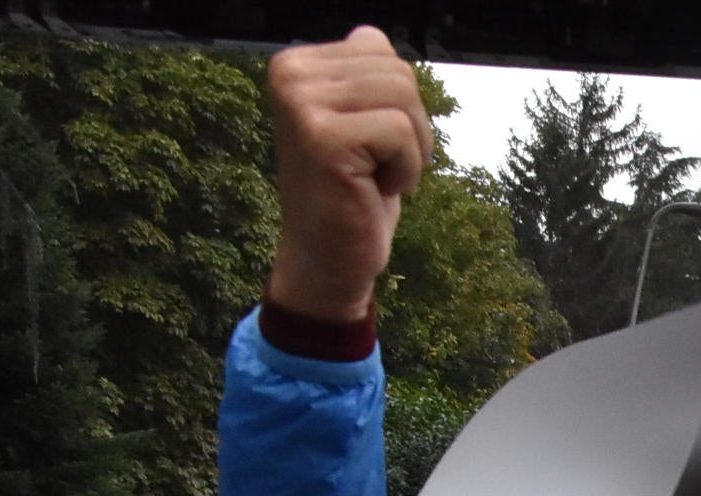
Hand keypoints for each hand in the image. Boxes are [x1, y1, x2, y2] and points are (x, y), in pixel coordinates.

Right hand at [264, 27, 430, 323]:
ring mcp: (302, 105)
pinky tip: (372, 189)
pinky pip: (402, 132)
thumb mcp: (359, 119)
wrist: (329, 256)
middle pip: (398, 72)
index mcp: (295, 63)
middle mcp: (290, 74)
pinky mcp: (323, 138)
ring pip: (404, 99)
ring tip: (375, 175)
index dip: (397, 102)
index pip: (380, 48)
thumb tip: (371, 34)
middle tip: (376, 165)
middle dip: (409, 126)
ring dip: (409, 149)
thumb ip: (363, 73)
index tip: (368, 141)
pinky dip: (405, 169)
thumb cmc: (353, 189)